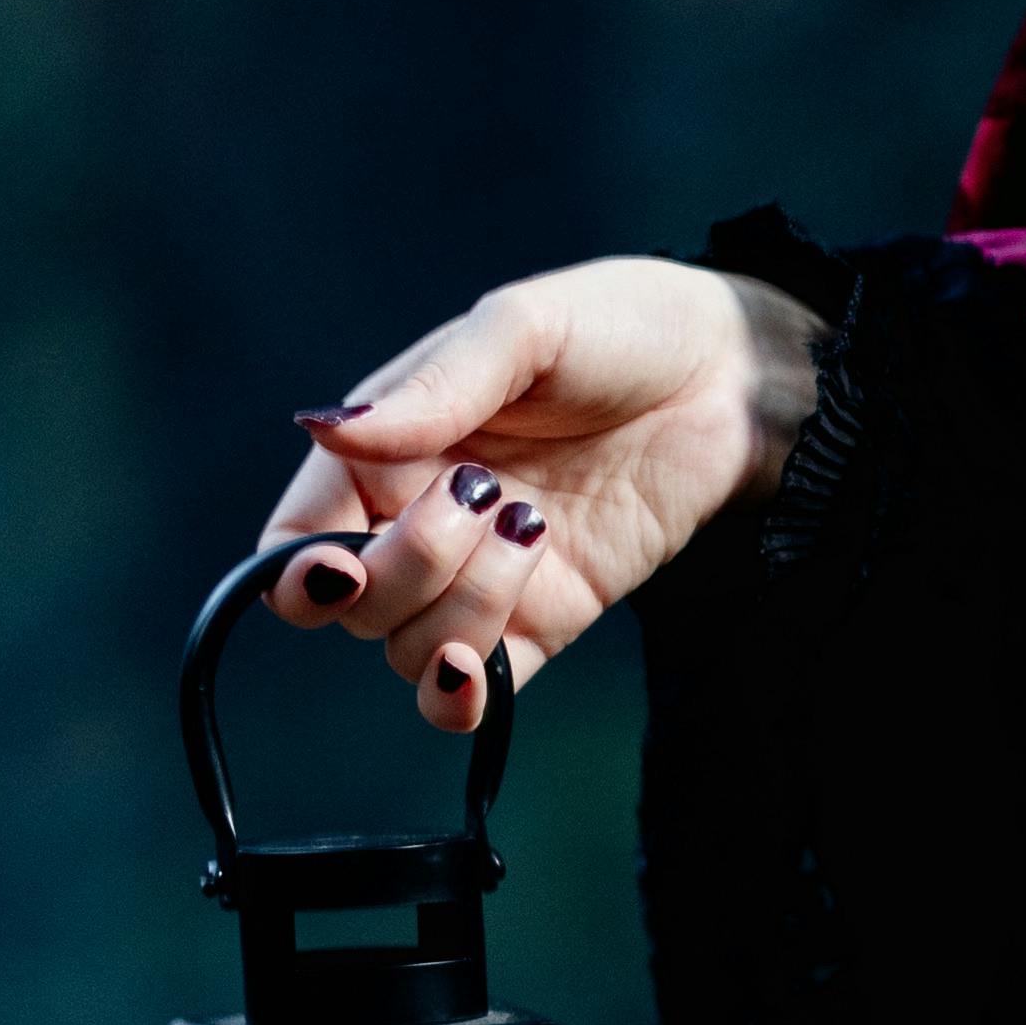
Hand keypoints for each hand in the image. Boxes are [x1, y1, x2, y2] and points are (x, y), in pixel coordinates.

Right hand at [260, 256, 818, 737]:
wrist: (730, 375)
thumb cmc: (618, 327)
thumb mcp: (523, 329)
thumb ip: (432, 387)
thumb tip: (325, 426)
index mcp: (386, 448)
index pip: (295, 537)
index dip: (298, 568)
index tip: (342, 557)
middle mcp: (418, 521)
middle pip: (352, 605)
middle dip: (405, 568)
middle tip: (483, 496)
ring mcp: (483, 578)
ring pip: (410, 650)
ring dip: (462, 608)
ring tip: (532, 528)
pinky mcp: (547, 619)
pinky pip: (479, 693)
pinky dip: (466, 697)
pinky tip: (482, 666)